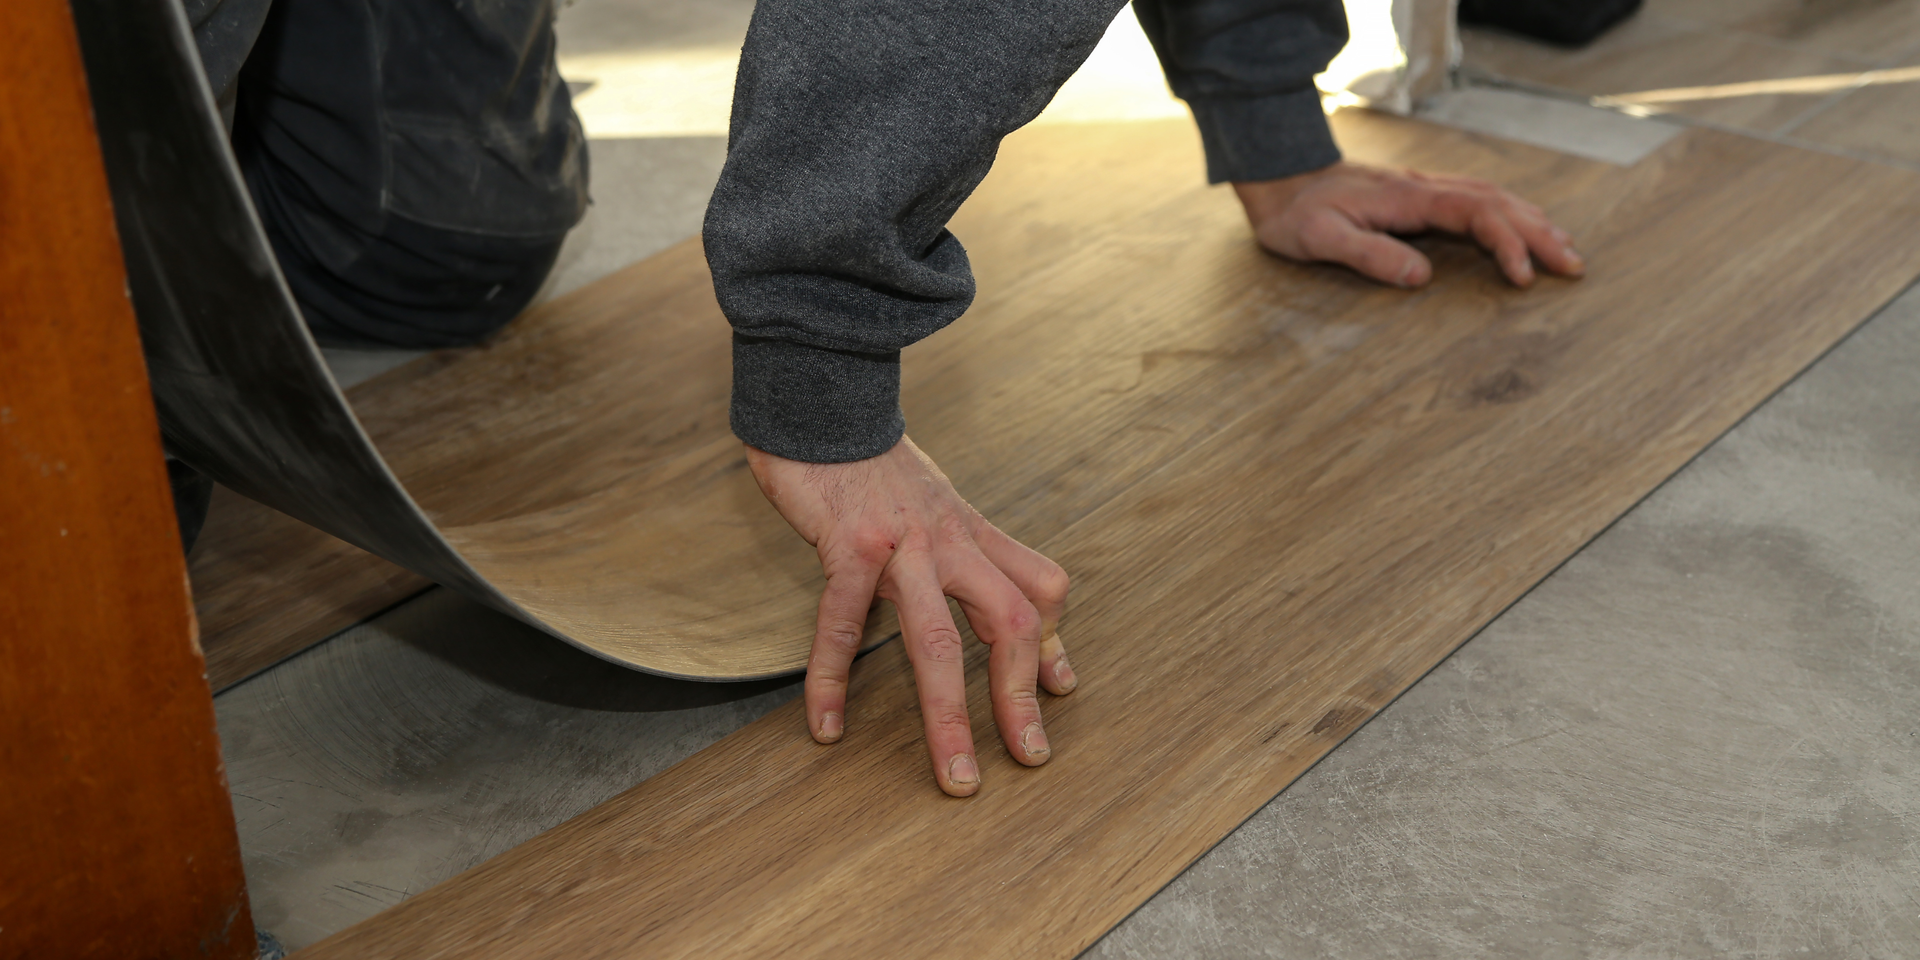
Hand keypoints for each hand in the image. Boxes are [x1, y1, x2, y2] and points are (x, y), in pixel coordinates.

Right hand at [747, 436, 1076, 796]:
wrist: (821, 394)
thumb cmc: (871, 462)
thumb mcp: (936, 504)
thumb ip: (968, 553)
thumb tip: (994, 602)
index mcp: (971, 532)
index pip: (1041, 588)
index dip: (1054, 643)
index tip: (1057, 694)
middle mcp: (949, 540)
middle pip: (1010, 622)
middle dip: (1019, 697)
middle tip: (1028, 757)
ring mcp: (901, 543)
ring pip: (935, 640)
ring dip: (948, 716)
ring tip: (954, 777)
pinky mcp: (847, 543)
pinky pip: (843, 623)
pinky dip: (833, 680)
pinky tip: (827, 727)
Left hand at [1233, 162, 1584, 287]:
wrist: (1279, 177)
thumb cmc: (1296, 213)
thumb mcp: (1322, 239)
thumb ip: (1370, 255)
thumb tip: (1422, 277)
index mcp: (1409, 198)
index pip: (1476, 214)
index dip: (1507, 243)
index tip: (1524, 277)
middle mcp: (1424, 188)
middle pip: (1498, 204)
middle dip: (1540, 234)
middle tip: (1575, 267)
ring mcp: (1424, 189)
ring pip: (1493, 198)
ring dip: (1532, 222)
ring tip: (1565, 250)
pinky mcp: (1419, 196)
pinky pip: (1476, 200)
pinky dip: (1509, 214)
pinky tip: (1523, 227)